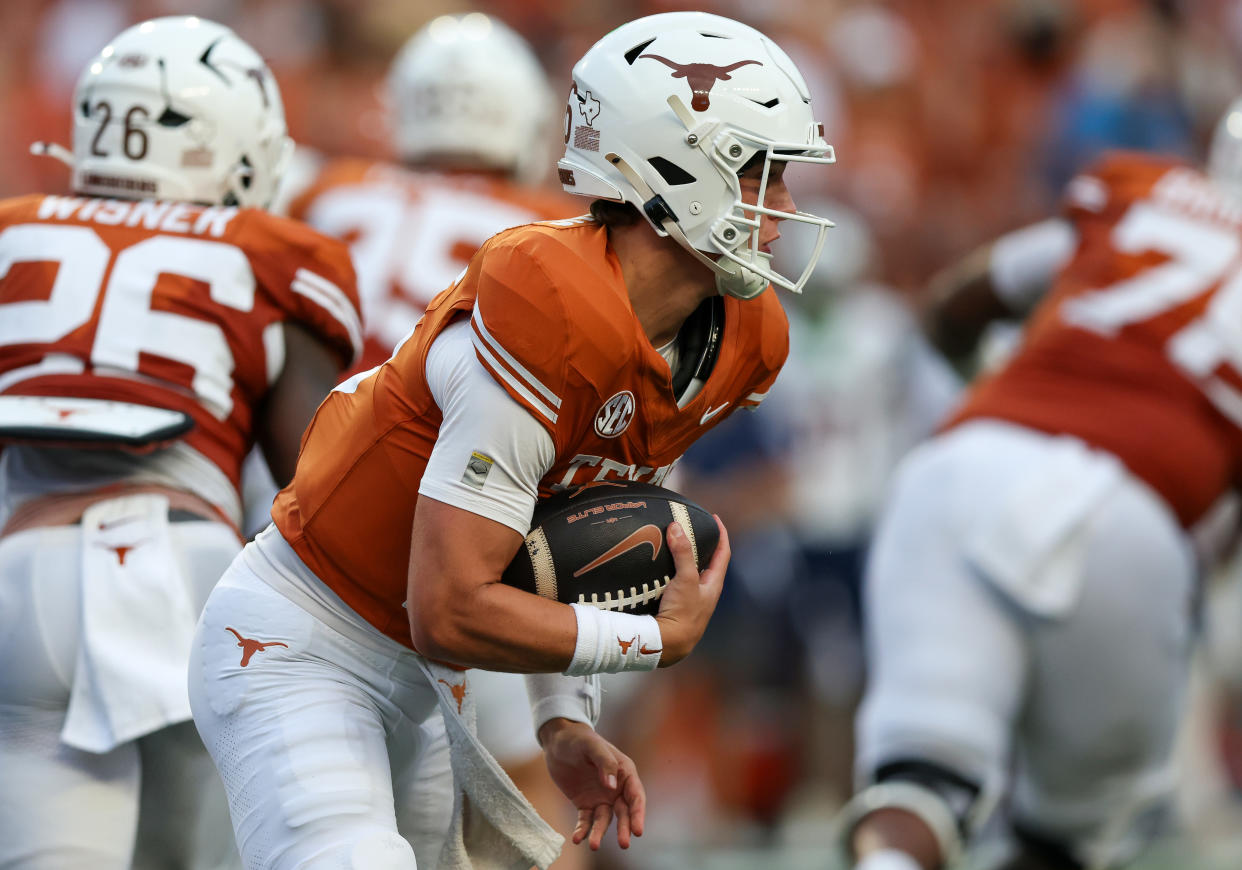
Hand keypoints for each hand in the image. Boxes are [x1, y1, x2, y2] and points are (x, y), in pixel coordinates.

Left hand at [539, 718, 645, 849]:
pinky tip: (577, 838)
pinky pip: (585, 820)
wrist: (558, 741)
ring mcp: (601, 797)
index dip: (638, 814)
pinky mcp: (585, 803)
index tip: (638, 831)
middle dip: (624, 828)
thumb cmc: (579, 739)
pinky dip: (583, 830)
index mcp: (624, 772)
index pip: (635, 796)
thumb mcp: (592, 745)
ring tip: (593, 845)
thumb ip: (604, 763)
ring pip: (604, 819)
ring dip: (600, 833)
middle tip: (624, 844)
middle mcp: (616, 788)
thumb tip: (612, 787)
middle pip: (623, 812)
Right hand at [654, 515, 728, 665]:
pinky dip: (670, 573)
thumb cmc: (683, 614)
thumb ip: (683, 553)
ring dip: (684, 560)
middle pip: (707, 563)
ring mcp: (691, 601)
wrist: (668, 644)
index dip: (721, 535)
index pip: (723, 554)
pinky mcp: (676, 607)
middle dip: (701, 546)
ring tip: (672, 545)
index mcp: (713, 585)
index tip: (715, 519)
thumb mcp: (686, 579)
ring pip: (690, 574)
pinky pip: (675, 584)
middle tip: (691, 529)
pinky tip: (659, 570)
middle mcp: (705, 593)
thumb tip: (677, 527)